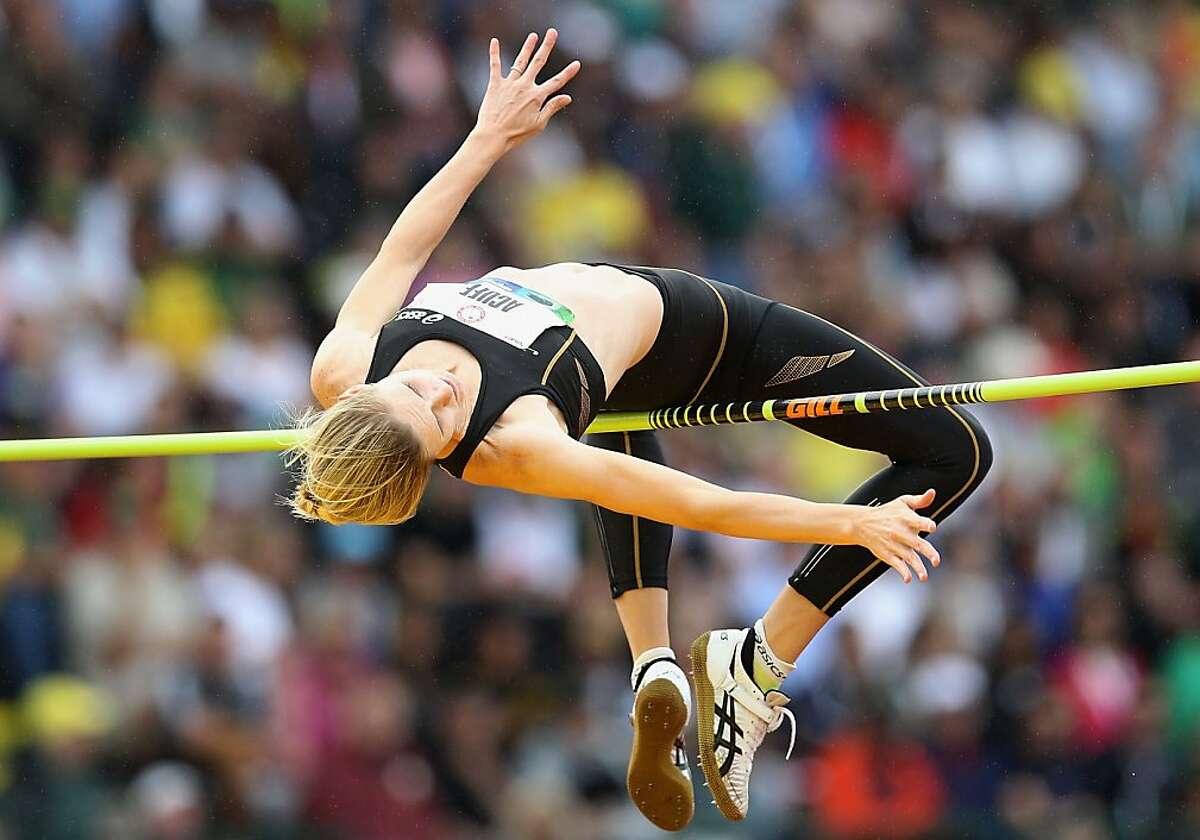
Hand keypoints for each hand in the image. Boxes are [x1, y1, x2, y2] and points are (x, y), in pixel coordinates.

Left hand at [475, 29, 580, 151]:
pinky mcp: (495, 85)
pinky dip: (495, 53)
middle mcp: (525, 86)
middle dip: (547, 46)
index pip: (556, 82)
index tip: (577, 64)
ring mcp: (510, 84)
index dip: (568, 73)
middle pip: (538, 62)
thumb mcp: (539, 124)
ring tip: (533, 36)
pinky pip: (495, 66)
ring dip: (527, 47)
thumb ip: (552, 107)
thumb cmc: (517, 134)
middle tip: (552, 32)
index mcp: (537, 96)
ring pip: (521, 61)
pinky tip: (494, 41)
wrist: (493, 136)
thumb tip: (568, 97)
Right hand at [852, 489, 939, 583]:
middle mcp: (900, 532)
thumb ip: (919, 500)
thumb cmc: (887, 512)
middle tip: (936, 561)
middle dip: (928, 552)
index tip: (931, 527)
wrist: (862, 523)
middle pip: (916, 543)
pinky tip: (908, 579)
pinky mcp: (887, 554)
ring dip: (917, 568)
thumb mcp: (902, 503)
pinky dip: (902, 572)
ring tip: (924, 577)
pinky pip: (896, 564)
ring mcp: (893, 544)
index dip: (924, 523)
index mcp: (905, 518)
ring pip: (908, 557)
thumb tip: (932, 492)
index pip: (917, 521)